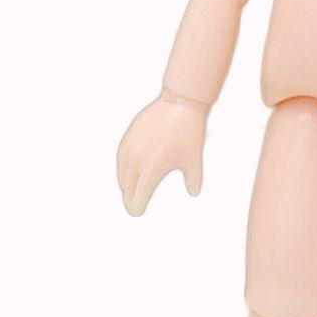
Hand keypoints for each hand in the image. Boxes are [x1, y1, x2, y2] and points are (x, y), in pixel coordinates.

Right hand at [117, 92, 208, 215]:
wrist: (180, 104)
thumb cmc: (190, 135)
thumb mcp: (195, 161)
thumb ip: (193, 181)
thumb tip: (193, 193)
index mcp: (151, 172)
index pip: (136, 199)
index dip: (137, 208)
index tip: (138, 211)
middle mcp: (135, 163)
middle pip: (126, 190)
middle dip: (130, 198)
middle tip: (134, 205)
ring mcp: (128, 150)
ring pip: (121, 176)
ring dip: (126, 185)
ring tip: (133, 189)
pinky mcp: (126, 139)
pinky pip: (120, 161)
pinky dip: (124, 170)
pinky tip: (130, 171)